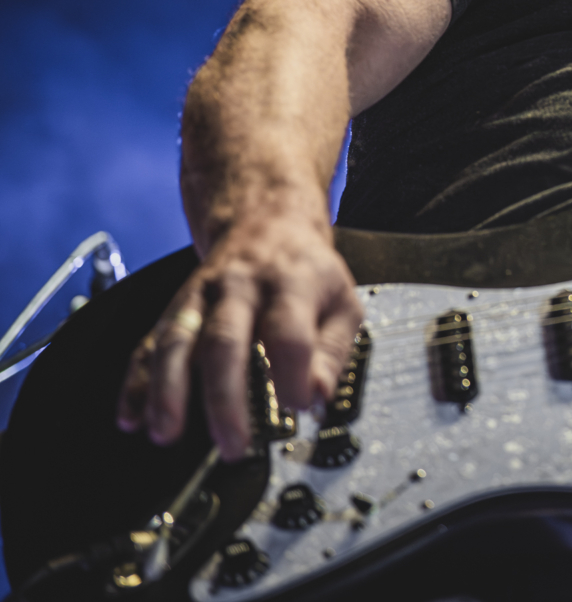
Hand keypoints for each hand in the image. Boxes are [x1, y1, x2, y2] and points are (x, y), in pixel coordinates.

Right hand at [116, 214, 363, 459]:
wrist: (266, 224)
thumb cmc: (307, 272)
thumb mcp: (342, 302)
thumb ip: (333, 352)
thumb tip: (317, 398)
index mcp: (290, 283)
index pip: (288, 332)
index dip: (292, 374)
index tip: (297, 407)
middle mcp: (239, 287)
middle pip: (224, 340)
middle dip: (224, 398)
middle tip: (232, 443)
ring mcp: (200, 296)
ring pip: (177, 340)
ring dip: (168, 391)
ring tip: (167, 432)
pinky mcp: (174, 309)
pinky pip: (149, 344)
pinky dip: (136, 383)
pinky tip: (132, 415)